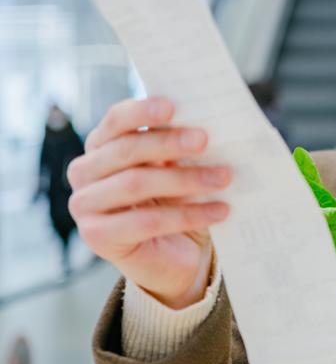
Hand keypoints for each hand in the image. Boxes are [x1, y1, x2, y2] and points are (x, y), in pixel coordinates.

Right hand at [67, 96, 230, 308]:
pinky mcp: (98, 237)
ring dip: (186, 179)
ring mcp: (85, 206)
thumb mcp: (173, 170)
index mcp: (99, 146)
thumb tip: (205, 126)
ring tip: (223, 177)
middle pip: (126, 151)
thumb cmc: (171, 203)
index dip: (141, 112)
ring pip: (137, 183)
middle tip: (205, 139)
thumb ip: (177, 147)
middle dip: (169, 143)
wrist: (169, 257)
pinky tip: (220, 210)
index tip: (172, 106)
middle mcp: (84, 173)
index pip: (115, 121)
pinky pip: (148, 221)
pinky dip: (188, 215)